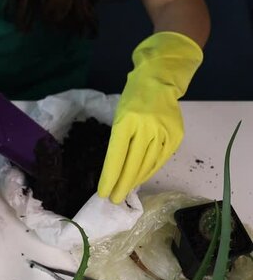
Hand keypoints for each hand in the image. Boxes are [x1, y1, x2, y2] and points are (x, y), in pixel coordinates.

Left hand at [98, 32, 203, 203]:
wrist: (159, 79)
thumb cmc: (132, 98)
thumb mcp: (118, 116)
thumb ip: (118, 140)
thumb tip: (114, 169)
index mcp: (127, 121)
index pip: (116, 156)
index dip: (109, 177)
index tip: (102, 192)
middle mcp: (146, 127)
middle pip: (132, 164)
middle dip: (121, 184)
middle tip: (113, 199)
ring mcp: (164, 132)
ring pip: (148, 164)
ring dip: (135, 181)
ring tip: (124, 192)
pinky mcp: (176, 136)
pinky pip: (161, 160)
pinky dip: (149, 171)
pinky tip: (140, 179)